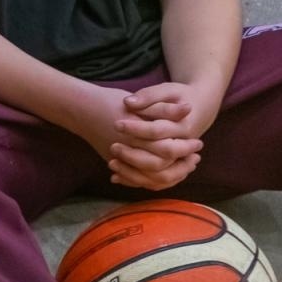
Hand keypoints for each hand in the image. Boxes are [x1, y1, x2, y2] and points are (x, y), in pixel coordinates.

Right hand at [70, 84, 202, 191]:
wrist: (82, 110)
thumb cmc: (112, 102)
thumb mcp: (141, 102)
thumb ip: (165, 108)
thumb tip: (188, 108)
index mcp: (135, 135)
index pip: (167, 150)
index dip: (185, 148)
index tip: (198, 144)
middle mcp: (128, 151)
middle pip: (160, 168)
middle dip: (181, 165)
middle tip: (195, 158)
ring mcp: (120, 160)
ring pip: (150, 179)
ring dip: (170, 175)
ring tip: (186, 167)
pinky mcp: (116, 164)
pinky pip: (138, 180)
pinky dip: (153, 180)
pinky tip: (167, 173)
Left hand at [110, 81, 221, 190]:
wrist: (199, 108)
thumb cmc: (179, 97)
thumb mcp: (167, 90)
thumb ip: (149, 96)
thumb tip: (128, 102)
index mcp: (183, 127)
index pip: (157, 132)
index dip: (136, 128)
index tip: (116, 124)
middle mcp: (184, 149)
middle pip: (160, 161)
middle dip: (133, 156)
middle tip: (112, 146)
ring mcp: (180, 161)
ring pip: (159, 177)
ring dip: (133, 173)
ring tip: (111, 163)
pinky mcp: (172, 168)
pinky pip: (156, 183)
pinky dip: (136, 181)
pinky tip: (115, 177)